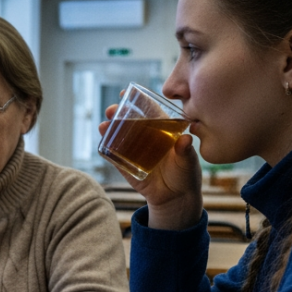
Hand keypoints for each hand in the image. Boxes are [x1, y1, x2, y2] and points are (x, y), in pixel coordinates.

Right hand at [100, 102, 203, 229]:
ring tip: (104, 125)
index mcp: (162, 130)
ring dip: (109, 127)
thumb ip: (186, 151)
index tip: (126, 92)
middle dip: (118, 112)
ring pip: (118, 135)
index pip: (149, 110)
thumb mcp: (188, 162)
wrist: (176, 198)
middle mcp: (146, 138)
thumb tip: (186, 139)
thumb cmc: (186, 175)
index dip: (137, 100)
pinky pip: (113, 155)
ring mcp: (134, 151)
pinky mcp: (126, 166)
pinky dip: (106, 148)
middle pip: (129, 120)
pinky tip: (102, 142)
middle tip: (111, 109)